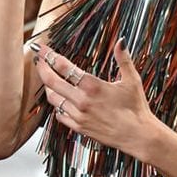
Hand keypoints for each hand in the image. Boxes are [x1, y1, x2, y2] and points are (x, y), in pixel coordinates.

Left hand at [30, 38, 160, 158]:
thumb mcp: (132, 80)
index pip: (63, 67)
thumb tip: (120, 41)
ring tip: (48, 78)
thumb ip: (123, 59)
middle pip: (51, 82)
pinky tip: (60, 100)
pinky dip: (57, 106)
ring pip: (53, 99)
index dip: (49, 56)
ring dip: (48, 87)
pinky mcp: (79, 128)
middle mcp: (82, 101)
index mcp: (92, 86)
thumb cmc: (136, 107)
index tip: (42, 48)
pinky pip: (60, 115)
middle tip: (38, 59)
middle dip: (42, 68)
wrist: (138, 136)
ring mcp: (79, 116)